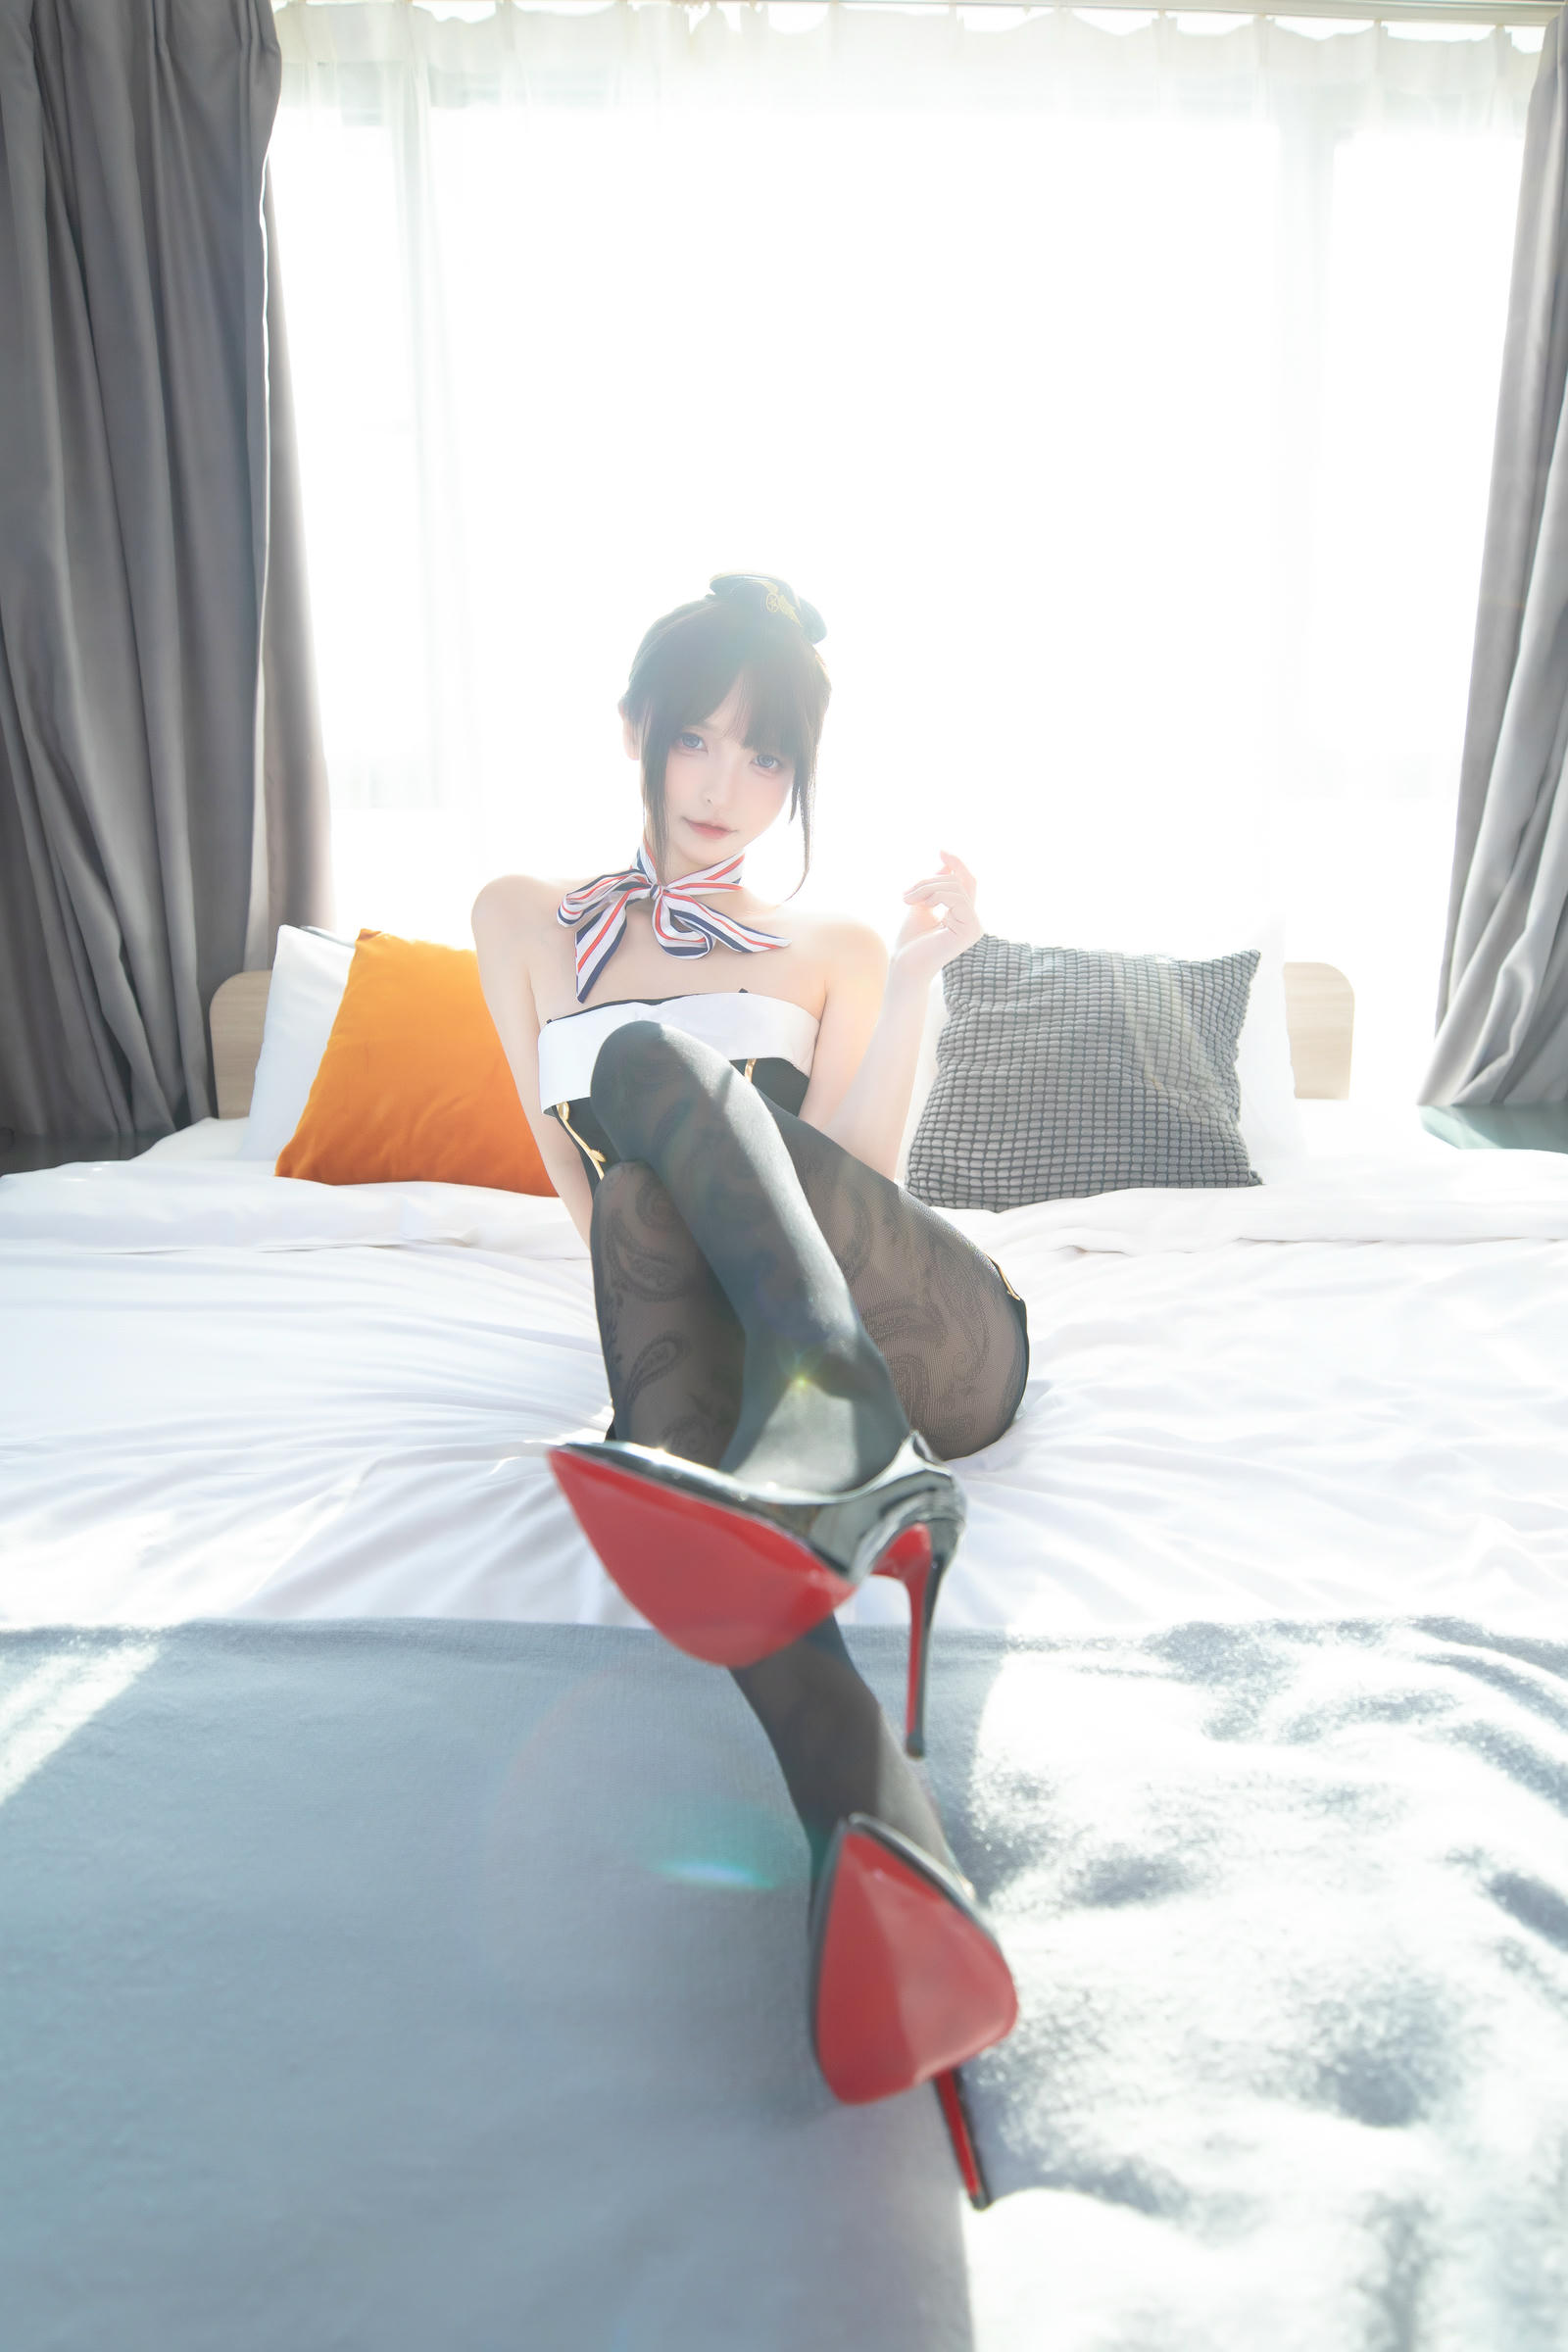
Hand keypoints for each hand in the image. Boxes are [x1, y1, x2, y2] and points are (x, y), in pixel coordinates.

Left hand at [890, 850, 982, 989]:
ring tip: (907, 900)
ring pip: (956, 887)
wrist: (905, 965)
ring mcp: (974, 926)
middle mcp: (972, 921)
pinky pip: (956, 898)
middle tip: (907, 893)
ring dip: (927, 887)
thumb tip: (946, 864)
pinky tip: (920, 905)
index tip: (941, 851)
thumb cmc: (910, 941)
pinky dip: (935, 895)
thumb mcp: (922, 905)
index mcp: (963, 916)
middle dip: (930, 879)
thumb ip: (934, 887)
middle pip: (960, 881)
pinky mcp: (970, 929)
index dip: (956, 864)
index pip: (965, 883)